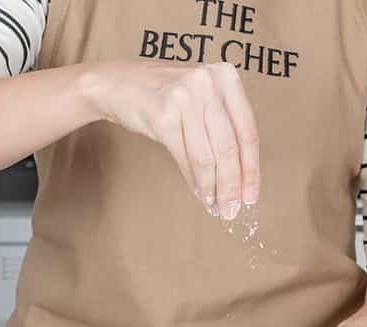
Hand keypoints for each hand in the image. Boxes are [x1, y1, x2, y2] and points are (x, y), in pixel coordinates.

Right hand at [84, 61, 258, 218]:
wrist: (114, 83)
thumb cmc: (164, 95)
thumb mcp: (202, 99)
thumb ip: (224, 126)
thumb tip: (243, 177)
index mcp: (226, 76)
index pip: (247, 132)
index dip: (251, 169)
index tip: (251, 196)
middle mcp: (208, 82)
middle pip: (229, 147)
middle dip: (233, 185)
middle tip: (233, 209)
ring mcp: (185, 97)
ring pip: (208, 156)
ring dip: (214, 189)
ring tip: (217, 207)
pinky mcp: (163, 114)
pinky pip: (186, 158)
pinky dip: (195, 182)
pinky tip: (201, 195)